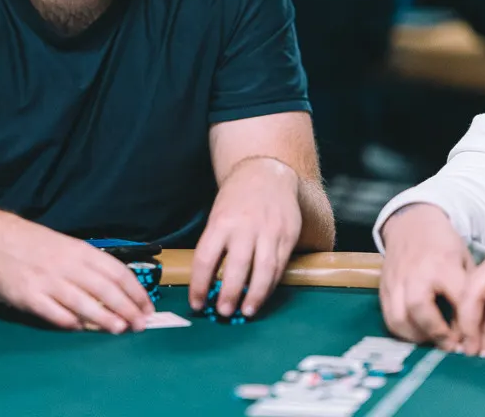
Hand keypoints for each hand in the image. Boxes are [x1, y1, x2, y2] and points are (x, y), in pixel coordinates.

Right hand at [0, 212, 154, 332]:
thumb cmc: (36, 245)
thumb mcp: (68, 247)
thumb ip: (89, 267)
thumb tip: (116, 293)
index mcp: (81, 251)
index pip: (117, 272)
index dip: (135, 292)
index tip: (147, 308)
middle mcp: (67, 265)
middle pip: (105, 289)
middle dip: (127, 308)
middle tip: (141, 325)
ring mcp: (47, 281)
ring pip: (83, 302)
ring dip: (104, 318)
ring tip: (120, 330)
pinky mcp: (28, 296)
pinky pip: (53, 313)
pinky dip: (69, 322)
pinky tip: (80, 328)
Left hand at [189, 157, 301, 318]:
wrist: (267, 174)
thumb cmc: (237, 199)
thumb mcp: (218, 215)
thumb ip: (215, 245)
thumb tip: (208, 282)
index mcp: (221, 223)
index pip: (206, 259)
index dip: (200, 285)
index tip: (196, 303)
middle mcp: (245, 228)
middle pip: (236, 267)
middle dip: (229, 293)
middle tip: (222, 312)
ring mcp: (269, 232)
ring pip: (263, 269)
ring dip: (255, 295)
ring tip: (246, 311)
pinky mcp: (287, 236)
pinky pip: (280, 265)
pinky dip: (271, 284)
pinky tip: (263, 295)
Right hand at [379, 204, 472, 348]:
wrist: (411, 223)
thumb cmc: (444, 245)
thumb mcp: (465, 261)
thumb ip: (469, 293)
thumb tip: (477, 331)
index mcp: (442, 264)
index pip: (459, 300)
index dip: (469, 327)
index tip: (475, 345)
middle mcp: (415, 273)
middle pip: (420, 309)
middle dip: (438, 334)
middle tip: (452, 347)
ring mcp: (395, 281)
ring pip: (399, 318)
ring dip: (418, 337)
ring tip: (434, 342)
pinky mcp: (383, 288)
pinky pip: (389, 318)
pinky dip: (404, 332)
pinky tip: (419, 333)